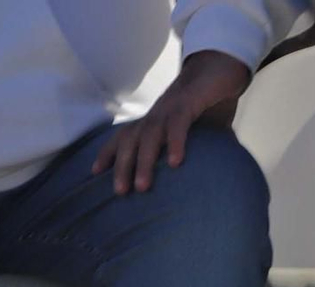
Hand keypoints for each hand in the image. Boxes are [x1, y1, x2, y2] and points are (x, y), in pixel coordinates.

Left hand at [93, 50, 250, 195]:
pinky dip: (175, 141)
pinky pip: (178, 123)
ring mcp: (171, 107)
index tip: (95, 172)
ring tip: (142, 187)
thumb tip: (198, 181)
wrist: (219, 67)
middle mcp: (157, 114)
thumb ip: (190, 152)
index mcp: (154, 120)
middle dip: (123, 165)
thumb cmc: (205, 104)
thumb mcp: (193, 132)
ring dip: (144, 161)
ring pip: (150, 134)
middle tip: (120, 192)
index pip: (125, 135)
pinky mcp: (189, 101)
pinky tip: (175, 163)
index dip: (109, 152)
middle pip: (132, 139)